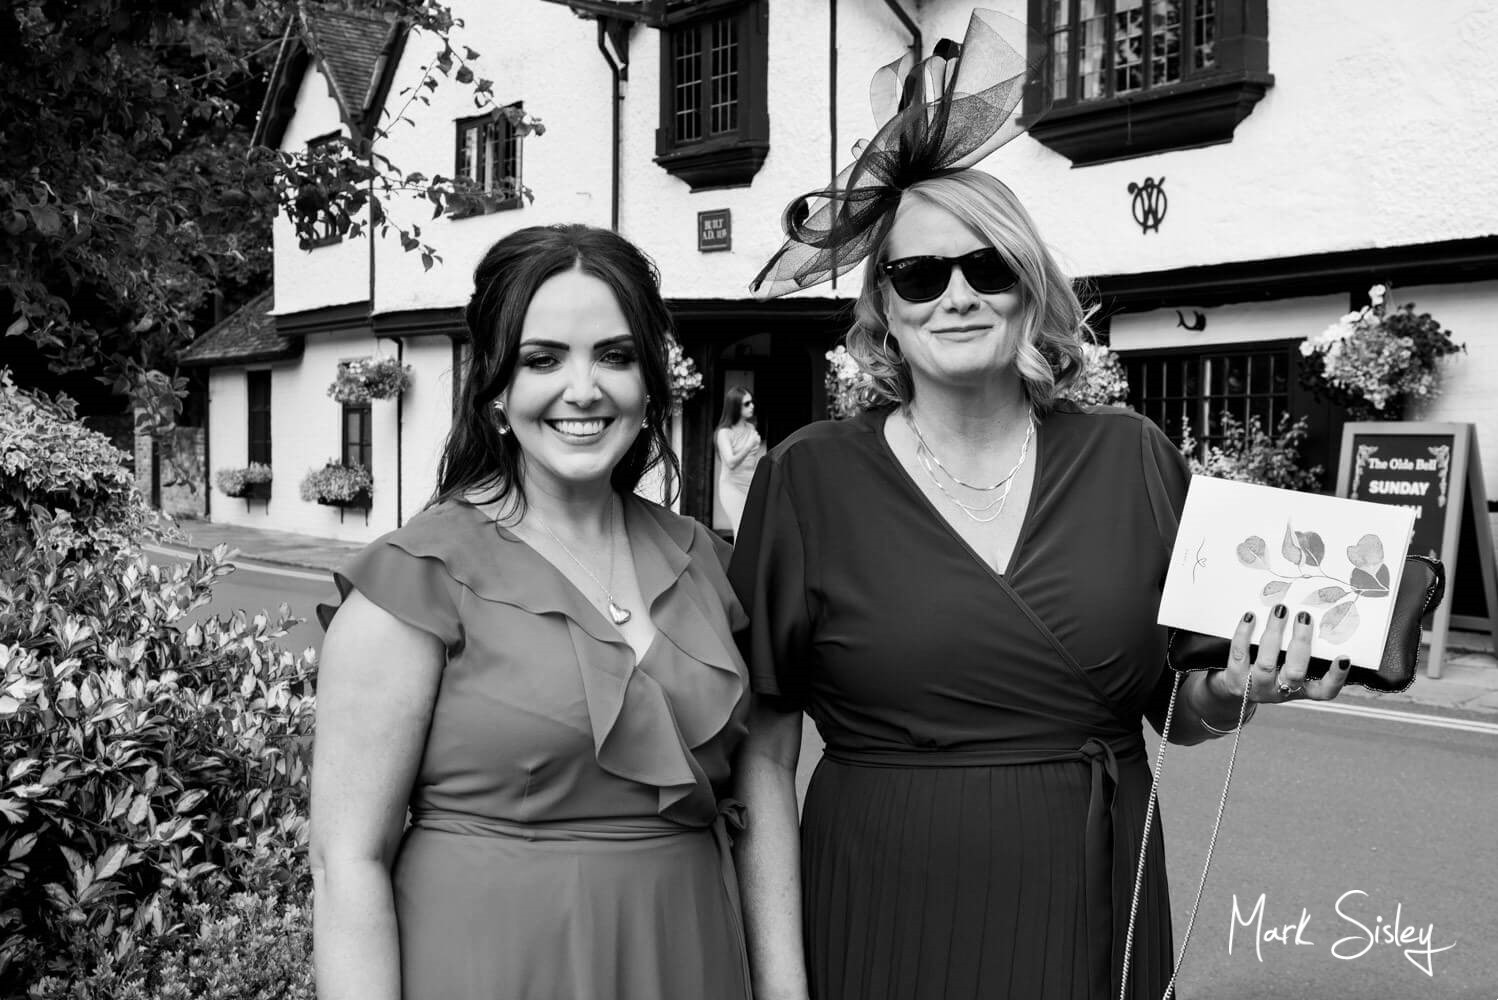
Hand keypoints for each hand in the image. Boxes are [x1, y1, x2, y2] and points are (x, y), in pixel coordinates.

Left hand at [1210, 604, 1351, 705]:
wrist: (1234, 692)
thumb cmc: (1271, 673)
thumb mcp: (1291, 669)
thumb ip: (1303, 653)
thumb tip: (1322, 618)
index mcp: (1302, 689)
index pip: (1326, 690)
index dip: (1337, 677)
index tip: (1345, 657)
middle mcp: (1281, 691)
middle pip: (1296, 672)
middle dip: (1301, 643)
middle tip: (1304, 617)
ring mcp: (1257, 687)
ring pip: (1267, 662)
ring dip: (1274, 633)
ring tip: (1279, 610)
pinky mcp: (1235, 679)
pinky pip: (1240, 654)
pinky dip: (1244, 634)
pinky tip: (1250, 616)